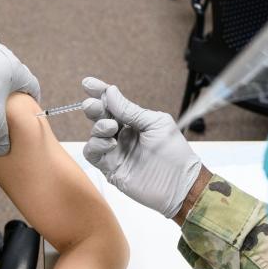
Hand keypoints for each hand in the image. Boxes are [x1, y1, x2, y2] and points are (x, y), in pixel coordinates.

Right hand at [81, 77, 201, 218]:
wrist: (179, 184)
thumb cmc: (174, 152)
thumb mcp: (155, 124)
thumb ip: (131, 110)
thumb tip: (110, 92)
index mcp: (135, 121)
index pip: (113, 103)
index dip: (100, 92)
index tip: (88, 84)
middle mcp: (123, 134)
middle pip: (100, 116)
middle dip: (94, 108)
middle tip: (93, 105)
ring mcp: (116, 151)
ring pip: (94, 134)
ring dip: (98, 126)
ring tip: (111, 127)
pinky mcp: (110, 168)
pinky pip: (93, 153)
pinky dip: (95, 145)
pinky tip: (109, 144)